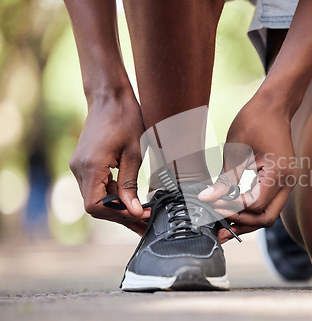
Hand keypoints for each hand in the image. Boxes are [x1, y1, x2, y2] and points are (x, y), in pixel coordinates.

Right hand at [70, 88, 148, 234]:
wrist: (109, 97)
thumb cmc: (125, 118)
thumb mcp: (134, 153)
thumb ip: (131, 184)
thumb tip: (134, 211)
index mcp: (90, 166)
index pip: (95, 206)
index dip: (118, 214)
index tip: (139, 214)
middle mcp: (79, 168)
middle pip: (95, 206)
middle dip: (120, 214)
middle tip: (145, 220)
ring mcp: (79, 166)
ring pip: (95, 198)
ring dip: (117, 207)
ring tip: (142, 213)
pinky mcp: (84, 164)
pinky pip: (96, 187)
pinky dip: (112, 195)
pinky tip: (130, 199)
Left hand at [199, 95, 297, 242]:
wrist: (273, 106)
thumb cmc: (254, 121)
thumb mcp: (235, 151)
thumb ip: (224, 180)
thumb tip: (207, 199)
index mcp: (279, 173)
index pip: (255, 206)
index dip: (233, 208)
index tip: (213, 203)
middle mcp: (288, 182)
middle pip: (266, 218)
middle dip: (242, 224)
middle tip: (218, 226)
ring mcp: (287, 182)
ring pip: (268, 214)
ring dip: (246, 220)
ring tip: (222, 223)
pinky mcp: (281, 181)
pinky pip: (267, 202)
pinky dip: (250, 209)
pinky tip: (233, 210)